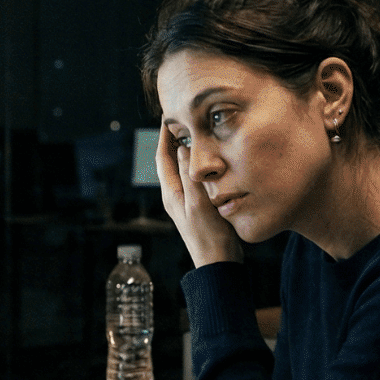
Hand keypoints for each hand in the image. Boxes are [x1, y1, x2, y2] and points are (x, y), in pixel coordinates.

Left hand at [154, 125, 240, 266]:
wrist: (217, 264)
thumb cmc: (208, 236)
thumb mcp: (199, 203)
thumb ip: (190, 176)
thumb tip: (181, 149)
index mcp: (171, 193)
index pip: (162, 157)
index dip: (164, 136)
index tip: (168, 115)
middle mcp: (175, 195)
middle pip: (170, 161)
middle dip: (174, 140)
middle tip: (182, 119)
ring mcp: (186, 201)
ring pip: (182, 169)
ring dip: (186, 151)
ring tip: (196, 134)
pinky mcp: (198, 206)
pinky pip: (194, 178)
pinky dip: (198, 165)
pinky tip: (210, 162)